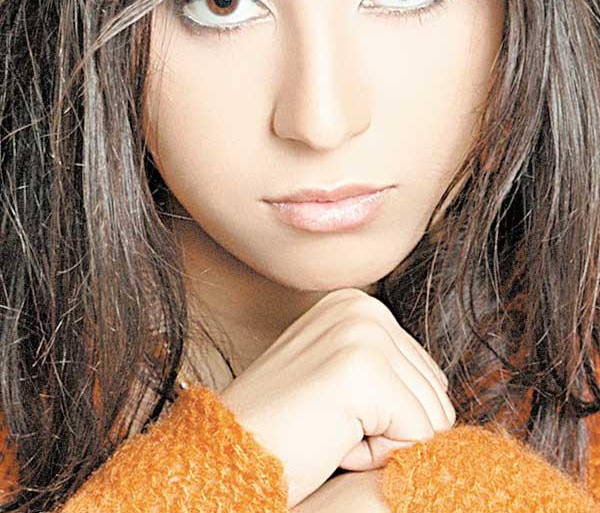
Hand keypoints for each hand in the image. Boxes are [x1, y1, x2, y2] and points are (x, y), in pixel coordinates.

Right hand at [219, 287, 454, 506]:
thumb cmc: (283, 430)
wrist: (228, 452)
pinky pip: (419, 436)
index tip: (331, 411)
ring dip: (385, 441)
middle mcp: (364, 307)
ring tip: (330, 428)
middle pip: (436, 393)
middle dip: (391, 427)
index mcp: (358, 304)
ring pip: (433, 417)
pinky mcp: (364, 368)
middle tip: (329, 423)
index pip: (426, 376)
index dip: (387, 415)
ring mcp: (363, 332)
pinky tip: (332, 439)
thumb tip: (444, 398)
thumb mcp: (339, 379)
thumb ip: (387, 371)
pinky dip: (378, 455)